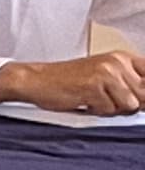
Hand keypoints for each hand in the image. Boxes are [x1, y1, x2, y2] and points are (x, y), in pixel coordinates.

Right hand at [0, 50, 144, 114]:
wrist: (36, 80)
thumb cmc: (67, 82)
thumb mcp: (104, 78)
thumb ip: (129, 86)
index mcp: (123, 58)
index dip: (144, 93)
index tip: (136, 99)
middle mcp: (117, 62)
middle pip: (144, 95)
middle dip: (129, 104)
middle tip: (107, 101)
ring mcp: (106, 73)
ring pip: (130, 105)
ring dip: (112, 109)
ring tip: (95, 102)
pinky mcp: (93, 86)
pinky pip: (109, 110)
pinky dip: (97, 112)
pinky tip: (85, 103)